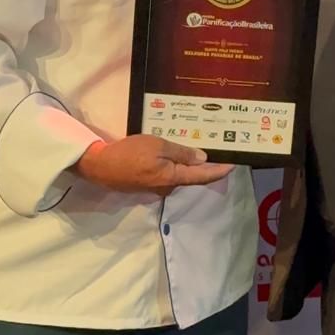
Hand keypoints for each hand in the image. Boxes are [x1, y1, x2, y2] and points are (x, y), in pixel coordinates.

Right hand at [74, 135, 233, 195]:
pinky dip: (172, 165)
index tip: (234, 165)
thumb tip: (203, 158)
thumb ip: (180, 152)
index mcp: (173, 177)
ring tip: (194, 147)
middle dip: (204, 166)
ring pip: (177, 175)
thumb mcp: (157, 146)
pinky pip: (165, 174)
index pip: (203, 176)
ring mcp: (157, 188)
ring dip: (186, 164)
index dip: (219, 171)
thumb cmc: (130, 153)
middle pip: (191, 177)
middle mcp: (168, 187)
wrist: (100, 167)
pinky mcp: (146, 185)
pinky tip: (170, 154)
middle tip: (217, 150)